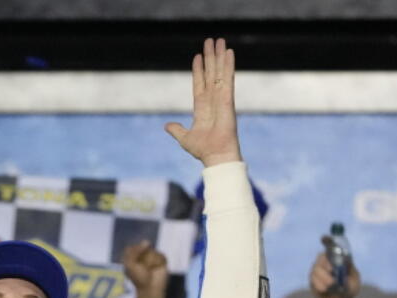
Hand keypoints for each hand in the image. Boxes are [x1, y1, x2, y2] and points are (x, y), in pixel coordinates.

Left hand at [121, 241, 169, 297]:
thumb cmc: (138, 278)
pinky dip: (157, 263)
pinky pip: (160, 256)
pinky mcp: (162, 259)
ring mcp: (153, 256)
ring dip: (149, 262)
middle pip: (143, 248)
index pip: (133, 247)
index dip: (133, 252)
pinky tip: (156, 269)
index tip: (134, 262)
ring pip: (152, 252)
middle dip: (141, 258)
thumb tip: (147, 241)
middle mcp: (143, 254)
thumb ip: (134, 251)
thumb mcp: (130, 265)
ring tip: (149, 270)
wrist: (150, 287)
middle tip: (142, 268)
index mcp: (134, 255)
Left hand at [165, 38, 240, 166]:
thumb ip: (177, 130)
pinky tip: (229, 52)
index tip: (198, 56)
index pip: (200, 84)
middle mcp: (212, 100)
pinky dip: (228, 65)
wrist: (215, 156)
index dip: (198, 70)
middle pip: (211, 73)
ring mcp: (221, 98)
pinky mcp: (228, 100)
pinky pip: (228, 79)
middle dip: (211, 57)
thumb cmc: (203, 150)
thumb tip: (167, 126)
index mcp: (202, 108)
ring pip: (220, 72)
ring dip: (219, 56)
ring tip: (220, 40)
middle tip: (211, 41)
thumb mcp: (185, 138)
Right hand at [309, 236, 361, 297]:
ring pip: (316, 269)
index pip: (331, 246)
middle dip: (326, 266)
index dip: (327, 241)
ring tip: (331, 286)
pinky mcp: (312, 280)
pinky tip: (325, 290)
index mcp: (337, 259)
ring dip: (324, 278)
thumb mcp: (354, 278)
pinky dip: (320, 284)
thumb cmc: (349, 289)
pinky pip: (313, 279)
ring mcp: (318, 271)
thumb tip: (346, 259)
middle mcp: (326, 262)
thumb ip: (350, 268)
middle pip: (321, 257)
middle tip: (332, 274)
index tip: (324, 238)